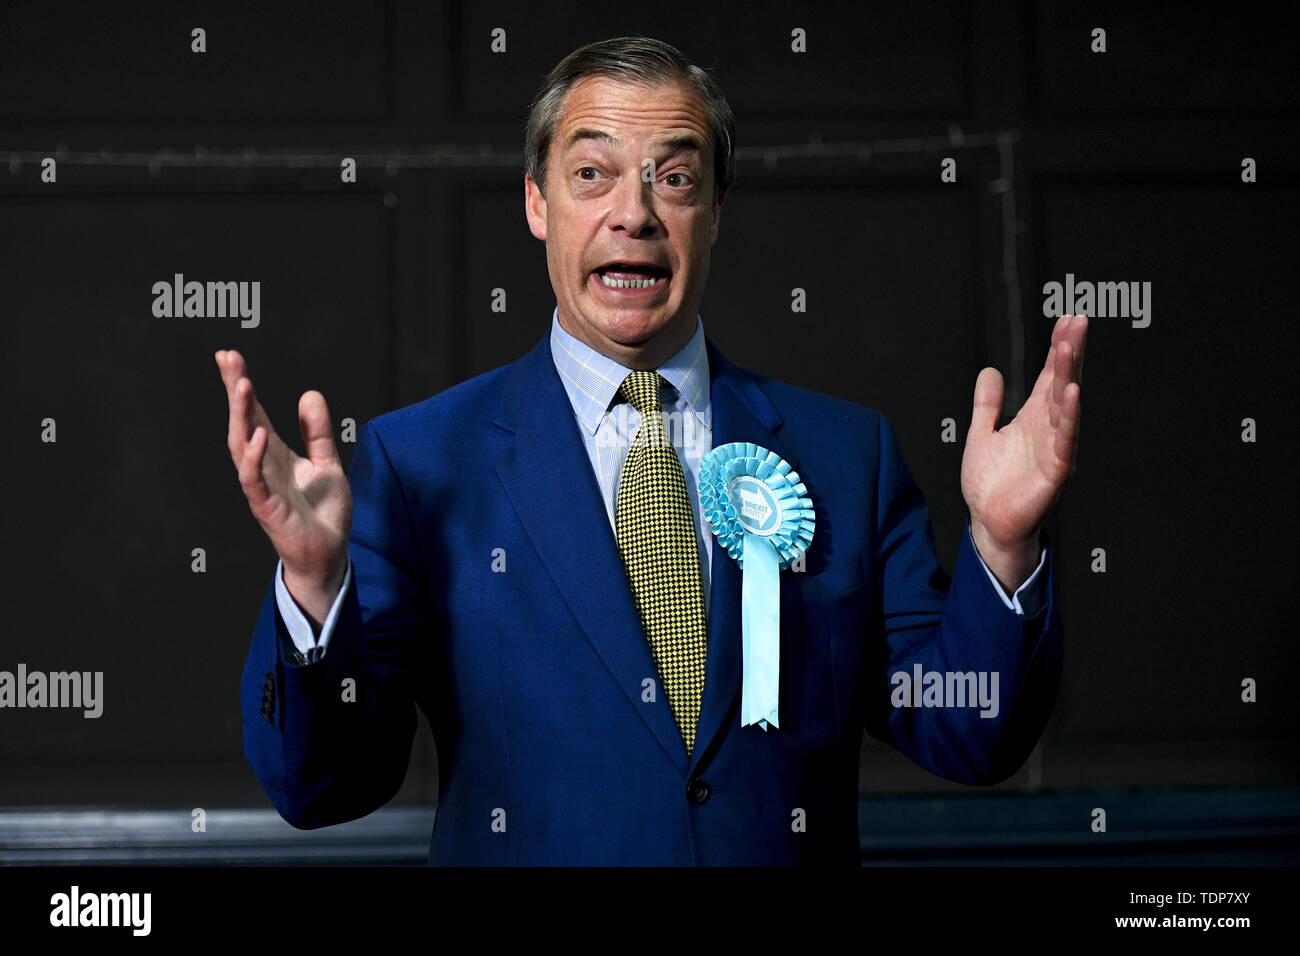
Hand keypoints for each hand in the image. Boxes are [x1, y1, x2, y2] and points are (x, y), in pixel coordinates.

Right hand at [215, 350, 351, 621]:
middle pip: (242, 421)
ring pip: (242, 446)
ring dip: (241, 416)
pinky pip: (254, 479)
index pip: (255, 412)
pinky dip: (254, 458)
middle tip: (228, 360)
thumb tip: (310, 394)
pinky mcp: (267, 507)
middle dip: (234, 391)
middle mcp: (263, 466)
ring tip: (242, 386)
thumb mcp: (327, 463)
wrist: (328, 553)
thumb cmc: (323, 512)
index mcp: (275, 454)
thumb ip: (318, 431)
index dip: (242, 386)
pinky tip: (258, 435)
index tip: (230, 356)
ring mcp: (262, 485)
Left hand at [961, 314, 1086, 580]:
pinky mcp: (1055, 472)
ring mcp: (1054, 450)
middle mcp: (1048, 431)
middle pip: (1062, 384)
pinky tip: (1071, 394)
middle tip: (1076, 323)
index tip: (1067, 320)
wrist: (989, 524)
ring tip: (1069, 349)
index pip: (1050, 377)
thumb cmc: (990, 486)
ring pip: (1066, 407)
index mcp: (1033, 420)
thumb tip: (990, 372)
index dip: (1058, 349)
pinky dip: (1069, 418)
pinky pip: (1065, 441)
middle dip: (1069, 354)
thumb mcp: (981, 434)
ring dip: (1068, 377)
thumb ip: (987, 404)